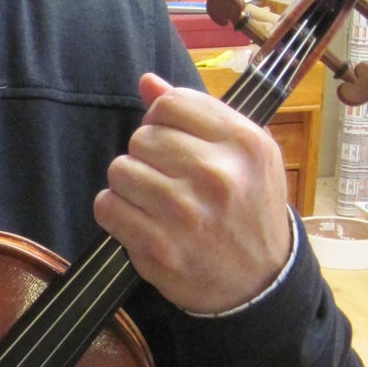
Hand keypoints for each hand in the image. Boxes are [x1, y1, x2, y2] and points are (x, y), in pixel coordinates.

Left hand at [92, 73, 292, 313]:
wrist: (260, 284)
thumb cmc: (250, 211)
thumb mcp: (246, 155)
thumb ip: (199, 114)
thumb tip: (147, 82)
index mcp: (244, 143)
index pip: (171, 104)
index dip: (161, 120)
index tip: (172, 141)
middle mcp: (218, 175)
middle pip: (142, 136)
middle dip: (146, 155)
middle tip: (166, 179)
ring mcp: (187, 213)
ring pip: (120, 170)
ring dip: (128, 184)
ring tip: (152, 200)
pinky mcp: (159, 248)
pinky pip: (107, 207)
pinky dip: (115, 212)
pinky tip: (138, 220)